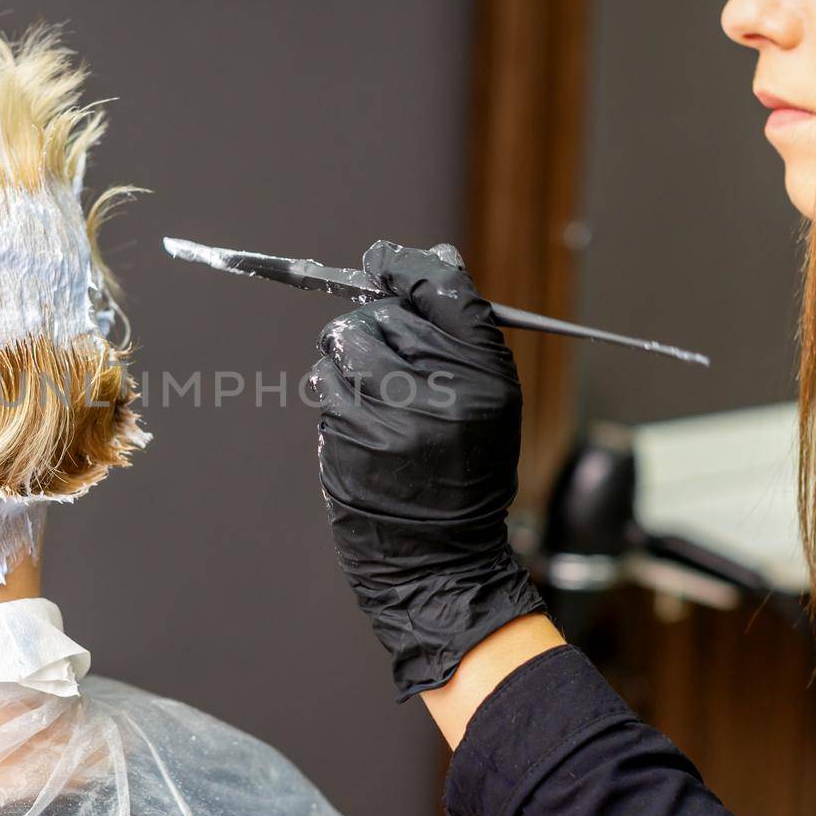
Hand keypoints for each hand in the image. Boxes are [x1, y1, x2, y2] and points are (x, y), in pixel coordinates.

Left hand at [312, 241, 545, 699]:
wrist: (439, 558)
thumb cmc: (465, 471)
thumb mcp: (490, 403)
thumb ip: (461, 334)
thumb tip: (431, 257)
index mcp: (484, 379)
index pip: (443, 292)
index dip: (406, 266)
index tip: (381, 258)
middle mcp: (436, 395)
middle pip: (383, 315)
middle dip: (374, 323)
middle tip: (384, 348)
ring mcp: (385, 419)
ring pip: (342, 346)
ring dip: (347, 356)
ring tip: (371, 390)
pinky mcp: (345, 442)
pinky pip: (325, 389)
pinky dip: (336, 395)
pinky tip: (361, 424)